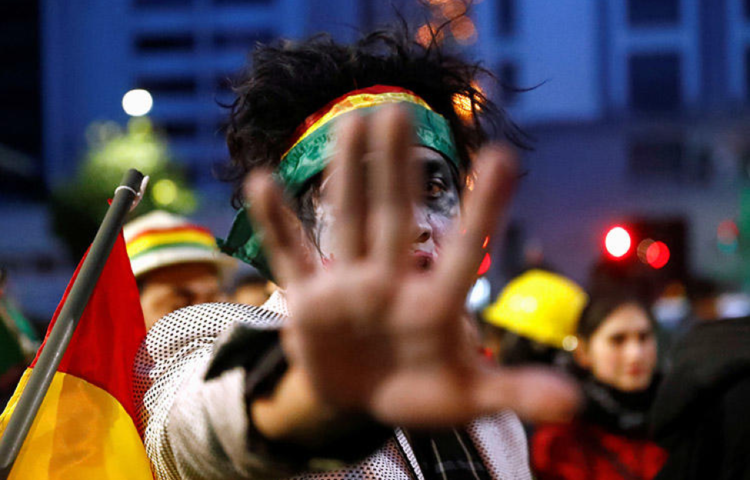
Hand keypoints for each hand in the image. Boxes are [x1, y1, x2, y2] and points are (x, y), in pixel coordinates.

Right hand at [246, 106, 579, 428]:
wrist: (365, 398)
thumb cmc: (424, 391)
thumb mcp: (469, 396)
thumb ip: (515, 392)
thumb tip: (577, 403)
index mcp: (435, 307)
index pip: (463, 251)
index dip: (483, 209)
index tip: (504, 157)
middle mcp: (391, 284)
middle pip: (395, 220)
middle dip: (395, 171)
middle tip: (401, 113)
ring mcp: (349, 287)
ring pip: (349, 224)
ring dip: (347, 178)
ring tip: (352, 125)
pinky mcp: (311, 300)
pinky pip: (290, 256)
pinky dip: (275, 224)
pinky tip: (263, 180)